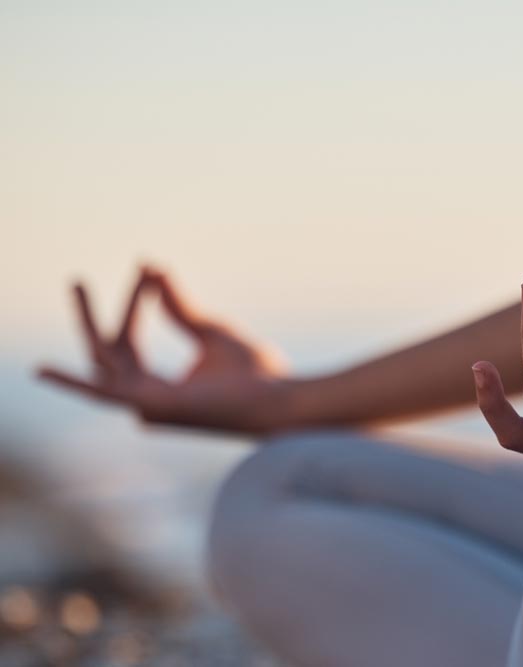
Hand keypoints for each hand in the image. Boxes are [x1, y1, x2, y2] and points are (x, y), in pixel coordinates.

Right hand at [38, 267, 292, 434]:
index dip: (134, 304)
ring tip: (76, 284)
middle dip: (90, 316)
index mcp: (160, 386)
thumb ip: (179, 306)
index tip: (146, 270)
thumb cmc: (255, 373)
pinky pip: (103, 393)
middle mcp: (146, 400)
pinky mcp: (151, 408)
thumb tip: (155, 269)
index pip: (131, 341)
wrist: (278, 397)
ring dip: (89, 321)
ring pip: (104, 360)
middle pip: (108, 352)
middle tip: (75, 280)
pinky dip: (73, 381)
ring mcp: (146, 407)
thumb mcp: (209, 330)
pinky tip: (43, 369)